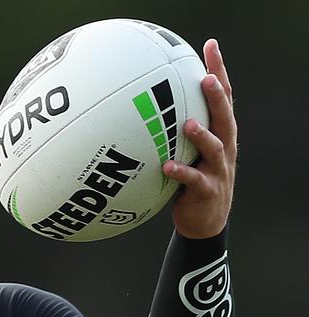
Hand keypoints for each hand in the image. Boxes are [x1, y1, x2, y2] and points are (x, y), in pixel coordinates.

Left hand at [162, 39, 236, 238]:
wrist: (204, 221)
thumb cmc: (190, 180)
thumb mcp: (187, 151)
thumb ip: (173, 130)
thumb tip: (140, 104)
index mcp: (220, 134)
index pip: (223, 98)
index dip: (219, 71)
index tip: (210, 46)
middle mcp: (224, 148)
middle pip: (225, 117)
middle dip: (217, 97)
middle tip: (206, 78)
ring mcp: (218, 170)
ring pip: (216, 148)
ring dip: (202, 136)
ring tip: (189, 124)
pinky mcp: (208, 191)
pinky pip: (194, 180)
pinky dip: (182, 172)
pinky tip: (166, 166)